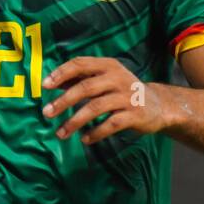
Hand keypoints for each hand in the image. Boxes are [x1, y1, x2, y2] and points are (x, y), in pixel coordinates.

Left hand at [41, 57, 170, 144]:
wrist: (158, 105)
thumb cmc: (123, 90)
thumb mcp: (105, 79)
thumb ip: (81, 79)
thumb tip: (52, 82)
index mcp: (108, 65)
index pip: (80, 64)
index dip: (61, 74)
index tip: (45, 86)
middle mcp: (118, 78)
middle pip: (85, 88)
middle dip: (63, 101)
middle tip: (46, 113)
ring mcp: (127, 96)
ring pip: (96, 108)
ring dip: (75, 121)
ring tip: (61, 133)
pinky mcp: (134, 114)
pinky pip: (110, 124)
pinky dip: (95, 133)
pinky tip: (84, 139)